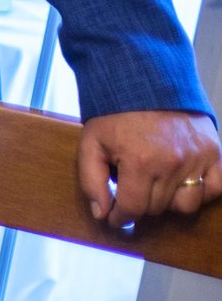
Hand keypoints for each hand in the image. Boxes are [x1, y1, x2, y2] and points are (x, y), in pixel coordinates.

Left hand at [77, 110, 220, 228]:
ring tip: (155, 188)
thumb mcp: (91, 144)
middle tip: (131, 194)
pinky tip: (183, 185)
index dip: (120, 218)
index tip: (115, 218)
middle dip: (139, 206)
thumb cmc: (115, 115)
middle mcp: (172, 163)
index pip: (132, 209)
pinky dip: (201, 192)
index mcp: (140, 162)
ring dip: (169, 203)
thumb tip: (101, 214)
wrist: (146, 82)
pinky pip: (215, 188)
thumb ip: (92, 181)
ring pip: (186, 205)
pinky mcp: (213, 151)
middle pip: (157, 208)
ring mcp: (196, 158)